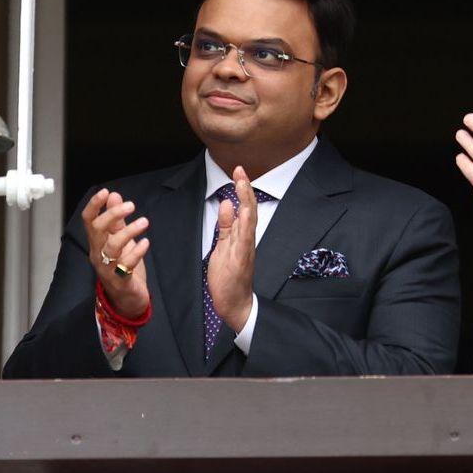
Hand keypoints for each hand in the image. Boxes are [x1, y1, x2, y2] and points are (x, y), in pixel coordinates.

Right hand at [82, 188, 150, 318]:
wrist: (128, 300)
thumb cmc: (123, 267)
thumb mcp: (121, 241)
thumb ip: (117, 220)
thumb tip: (114, 195)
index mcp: (97, 243)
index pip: (88, 221)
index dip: (94, 205)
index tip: (106, 191)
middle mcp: (98, 254)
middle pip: (97, 230)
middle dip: (112, 214)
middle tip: (132, 205)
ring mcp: (107, 268)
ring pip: (112, 246)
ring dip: (128, 231)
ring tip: (144, 222)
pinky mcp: (120, 280)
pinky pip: (126, 264)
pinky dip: (137, 251)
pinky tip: (146, 242)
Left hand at [206, 166, 256, 332]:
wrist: (234, 303)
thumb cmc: (229, 277)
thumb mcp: (223, 246)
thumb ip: (226, 225)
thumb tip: (227, 203)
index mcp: (241, 236)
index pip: (244, 207)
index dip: (242, 188)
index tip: (238, 170)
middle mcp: (246, 241)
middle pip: (249, 210)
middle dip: (245, 189)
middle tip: (240, 169)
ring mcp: (245, 250)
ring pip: (249, 222)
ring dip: (246, 202)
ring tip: (243, 183)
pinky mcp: (241, 261)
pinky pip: (244, 241)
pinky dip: (244, 226)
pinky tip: (243, 212)